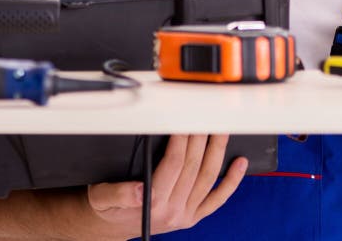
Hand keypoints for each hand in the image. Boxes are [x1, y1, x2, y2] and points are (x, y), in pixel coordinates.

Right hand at [86, 134, 246, 237]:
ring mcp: (185, 215)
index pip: (174, 163)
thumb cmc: (107, 207)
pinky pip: (217, 199)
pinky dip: (231, 181)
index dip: (181, 138)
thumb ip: (118, 193)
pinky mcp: (193, 217)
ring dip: (217, 151)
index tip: (184, 118)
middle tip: (204, 114)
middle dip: (200, 137)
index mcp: (152, 204)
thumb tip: (139, 189)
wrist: (110, 228)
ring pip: (208, 178)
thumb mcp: (101, 197)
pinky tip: (240, 164)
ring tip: (222, 129)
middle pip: (193, 166)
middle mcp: (172, 211)